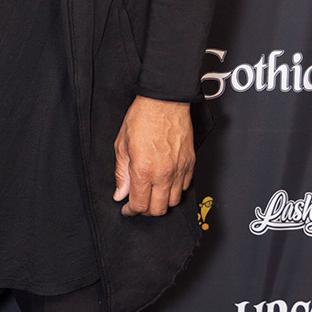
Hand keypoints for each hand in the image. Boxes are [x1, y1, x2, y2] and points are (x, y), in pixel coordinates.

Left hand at [113, 96, 193, 216]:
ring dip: (161, 202)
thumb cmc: (142, 117)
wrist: (164, 101)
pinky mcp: (190, 163)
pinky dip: (175, 190)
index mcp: (143, 169)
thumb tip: (120, 193)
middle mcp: (163, 173)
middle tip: (138, 203)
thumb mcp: (121, 145)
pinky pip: (185, 187)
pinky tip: (165, 182)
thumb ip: (121, 173)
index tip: (127, 208)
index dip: (131, 211)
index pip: (139, 205)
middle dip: (146, 211)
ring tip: (152, 193)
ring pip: (173, 201)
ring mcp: (179, 169)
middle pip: (158, 209)